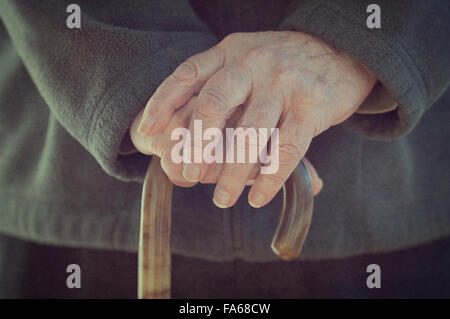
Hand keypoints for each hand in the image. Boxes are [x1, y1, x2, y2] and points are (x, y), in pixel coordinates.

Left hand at [137, 31, 374, 207]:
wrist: (340, 48)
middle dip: (196, 144)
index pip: (187, 74)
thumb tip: (184, 132)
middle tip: (189, 176)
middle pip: (214, 103)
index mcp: (231, 52)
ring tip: (222, 200)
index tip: (146, 132)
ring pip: (250, 133)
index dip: (162, 103)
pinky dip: (270, 178)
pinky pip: (287, 148)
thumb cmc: (285, 62)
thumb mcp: (247, 58)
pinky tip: (259, 198)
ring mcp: (283, 84)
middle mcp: (252, 64)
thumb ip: (221, 85)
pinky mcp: (311, 106)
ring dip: (233, 173)